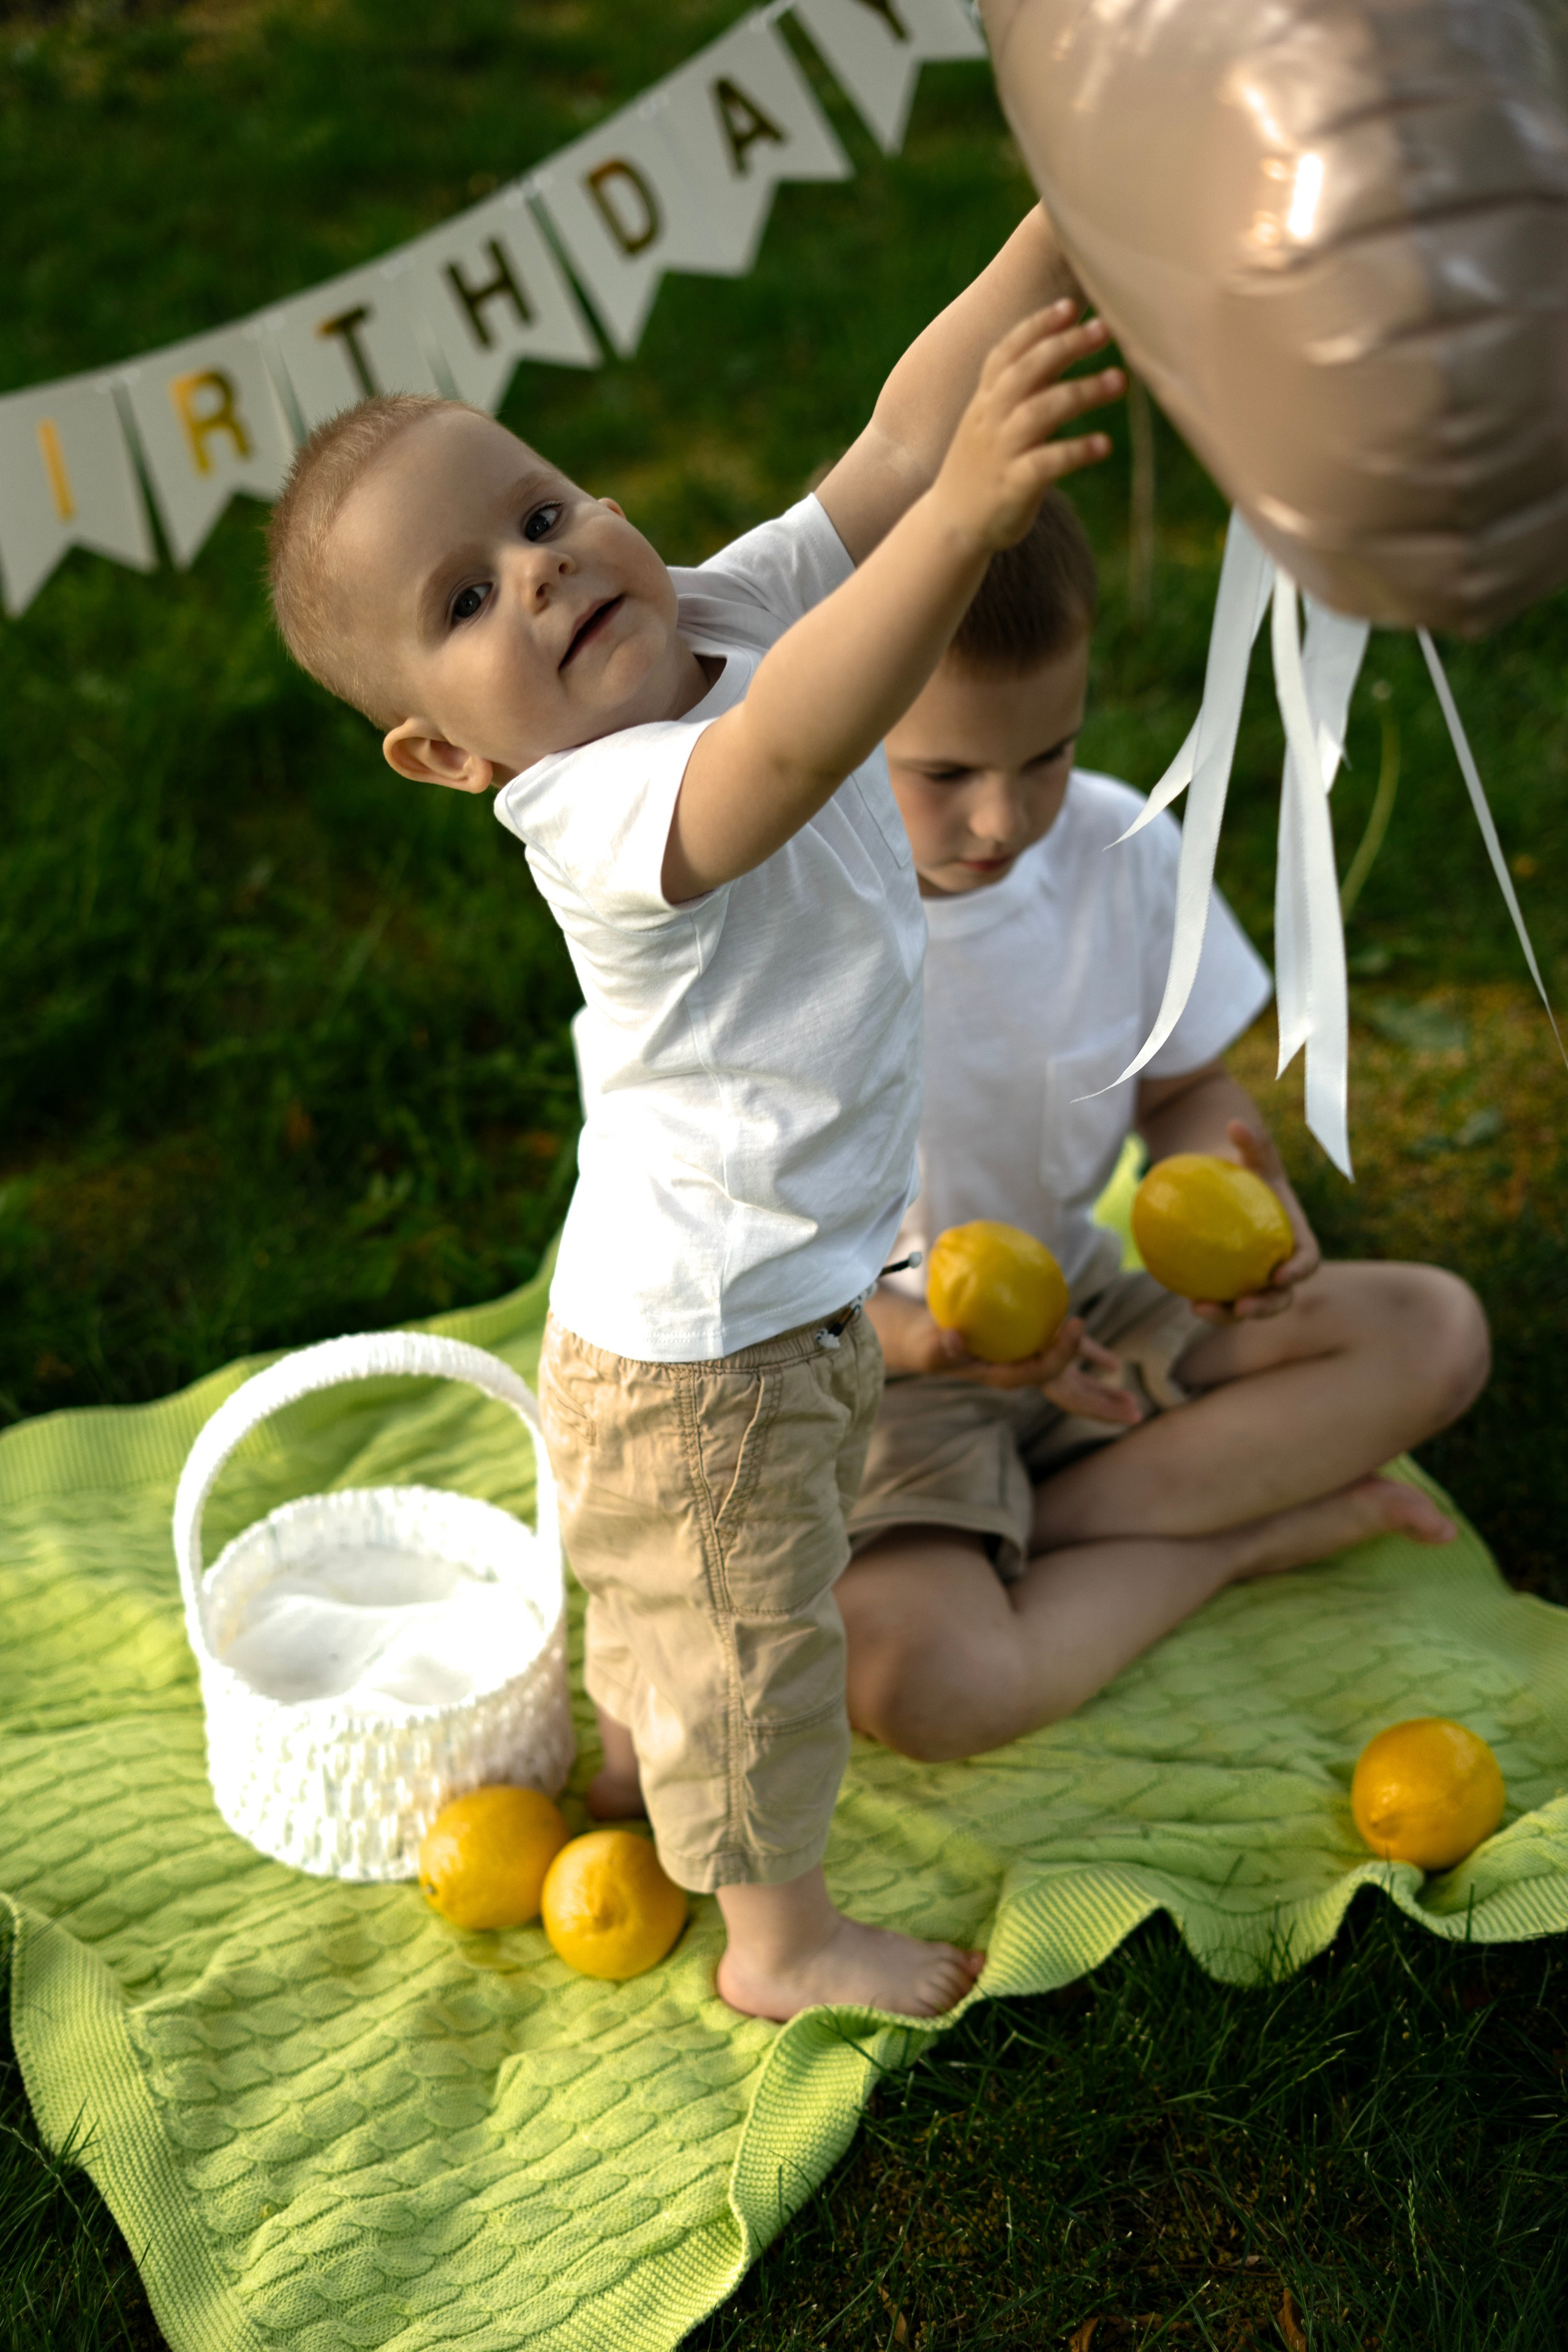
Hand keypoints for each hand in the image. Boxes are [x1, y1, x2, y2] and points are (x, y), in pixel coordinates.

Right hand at [872, 1293, 1141, 1424]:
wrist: (928, 1342)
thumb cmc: (928, 1344)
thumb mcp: (930, 1345)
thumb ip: (941, 1345)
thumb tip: (953, 1338)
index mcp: (1006, 1376)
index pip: (1042, 1370)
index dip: (1062, 1352)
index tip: (1076, 1324)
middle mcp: (1024, 1375)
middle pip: (1068, 1395)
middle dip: (1100, 1405)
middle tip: (1135, 1414)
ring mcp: (1031, 1364)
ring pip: (1074, 1383)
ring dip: (1104, 1393)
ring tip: (1134, 1406)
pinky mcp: (1033, 1347)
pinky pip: (1067, 1356)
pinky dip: (1091, 1356)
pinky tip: (1113, 1363)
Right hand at [931, 301, 1124, 554]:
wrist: (951, 524)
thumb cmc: (985, 465)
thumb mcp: (995, 418)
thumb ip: (1025, 383)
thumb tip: (1065, 340)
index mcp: (986, 399)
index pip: (1008, 351)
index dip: (1037, 326)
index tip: (1071, 306)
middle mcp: (991, 419)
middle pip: (1027, 371)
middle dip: (1066, 345)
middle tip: (1105, 329)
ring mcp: (1001, 452)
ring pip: (1040, 411)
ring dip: (1081, 391)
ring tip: (1119, 380)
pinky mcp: (1013, 487)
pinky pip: (1046, 463)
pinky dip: (1076, 451)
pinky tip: (1104, 445)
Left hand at [1187, 1119, 1321, 1323]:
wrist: (1221, 1183)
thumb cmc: (1243, 1166)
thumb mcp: (1251, 1153)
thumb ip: (1251, 1141)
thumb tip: (1235, 1123)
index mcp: (1295, 1238)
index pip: (1307, 1259)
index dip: (1299, 1271)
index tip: (1280, 1275)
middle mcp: (1277, 1265)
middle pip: (1281, 1296)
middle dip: (1266, 1307)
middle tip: (1242, 1307)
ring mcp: (1251, 1278)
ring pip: (1247, 1307)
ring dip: (1228, 1315)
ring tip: (1199, 1308)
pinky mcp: (1225, 1285)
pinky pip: (1219, 1299)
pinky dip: (1207, 1304)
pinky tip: (1184, 1300)